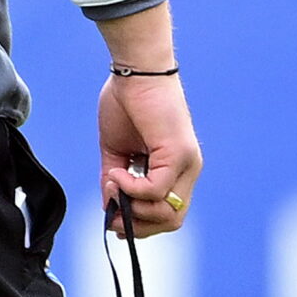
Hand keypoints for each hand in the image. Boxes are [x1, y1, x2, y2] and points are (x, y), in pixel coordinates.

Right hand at [97, 73, 201, 236]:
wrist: (136, 70)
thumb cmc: (126, 102)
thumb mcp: (116, 150)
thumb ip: (115, 179)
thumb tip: (109, 207)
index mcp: (176, 168)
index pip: (169, 213)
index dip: (142, 225)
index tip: (114, 222)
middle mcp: (188, 169)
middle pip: (172, 220)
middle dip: (138, 226)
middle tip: (111, 215)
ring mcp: (186, 163)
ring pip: (168, 212)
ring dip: (134, 208)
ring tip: (112, 184)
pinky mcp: (178, 154)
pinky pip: (156, 190)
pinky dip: (131, 188)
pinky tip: (116, 172)